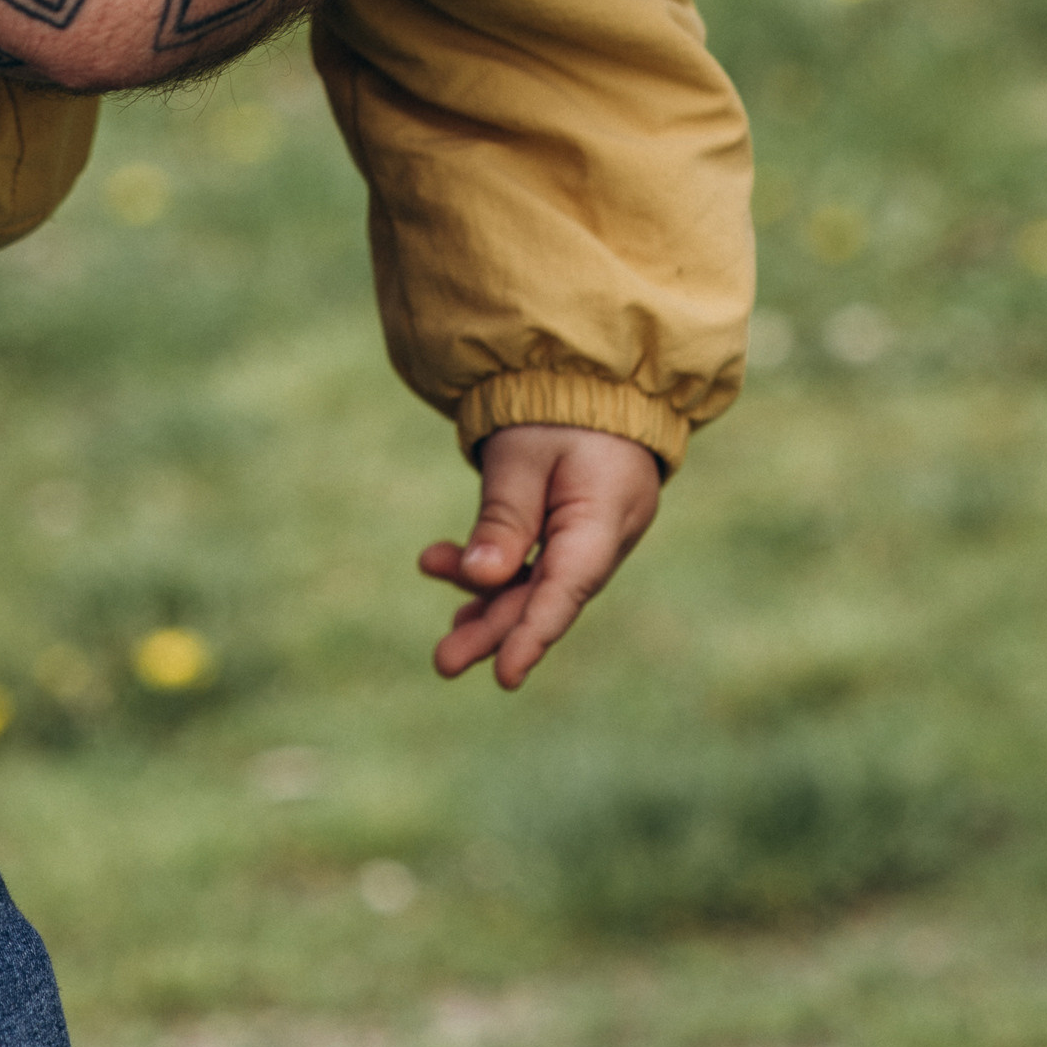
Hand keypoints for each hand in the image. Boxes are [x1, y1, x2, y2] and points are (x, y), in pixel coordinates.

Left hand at [417, 423, 663, 689]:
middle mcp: (607, 534)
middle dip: (495, 627)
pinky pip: (537, 559)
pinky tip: (450, 569)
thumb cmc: (562, 403)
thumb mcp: (523, 454)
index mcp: (606, 515)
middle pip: (548, 595)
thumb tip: (479, 579)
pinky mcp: (575, 526)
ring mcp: (594, 533)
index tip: (504, 675)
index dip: (534, 634)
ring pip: (538, 581)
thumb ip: (505, 516)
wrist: (595, 371)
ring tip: (440, 604)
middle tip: (444, 661)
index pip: (568, 587)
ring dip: (487, 596)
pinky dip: (497, 567)